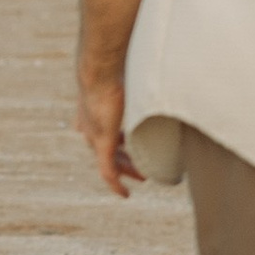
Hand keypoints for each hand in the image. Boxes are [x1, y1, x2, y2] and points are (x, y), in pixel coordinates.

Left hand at [76, 66, 141, 199]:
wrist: (99, 67)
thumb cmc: (117, 63)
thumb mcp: (128, 71)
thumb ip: (141, 72)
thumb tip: (163, 60)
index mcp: (95, 108)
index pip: (105, 128)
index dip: (118, 137)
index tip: (130, 142)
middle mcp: (91, 124)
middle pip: (108, 147)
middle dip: (125, 158)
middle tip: (141, 166)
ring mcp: (95, 135)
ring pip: (110, 160)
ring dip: (126, 170)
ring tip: (142, 176)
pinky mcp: (101, 143)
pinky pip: (107, 171)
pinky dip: (116, 183)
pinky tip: (125, 194)